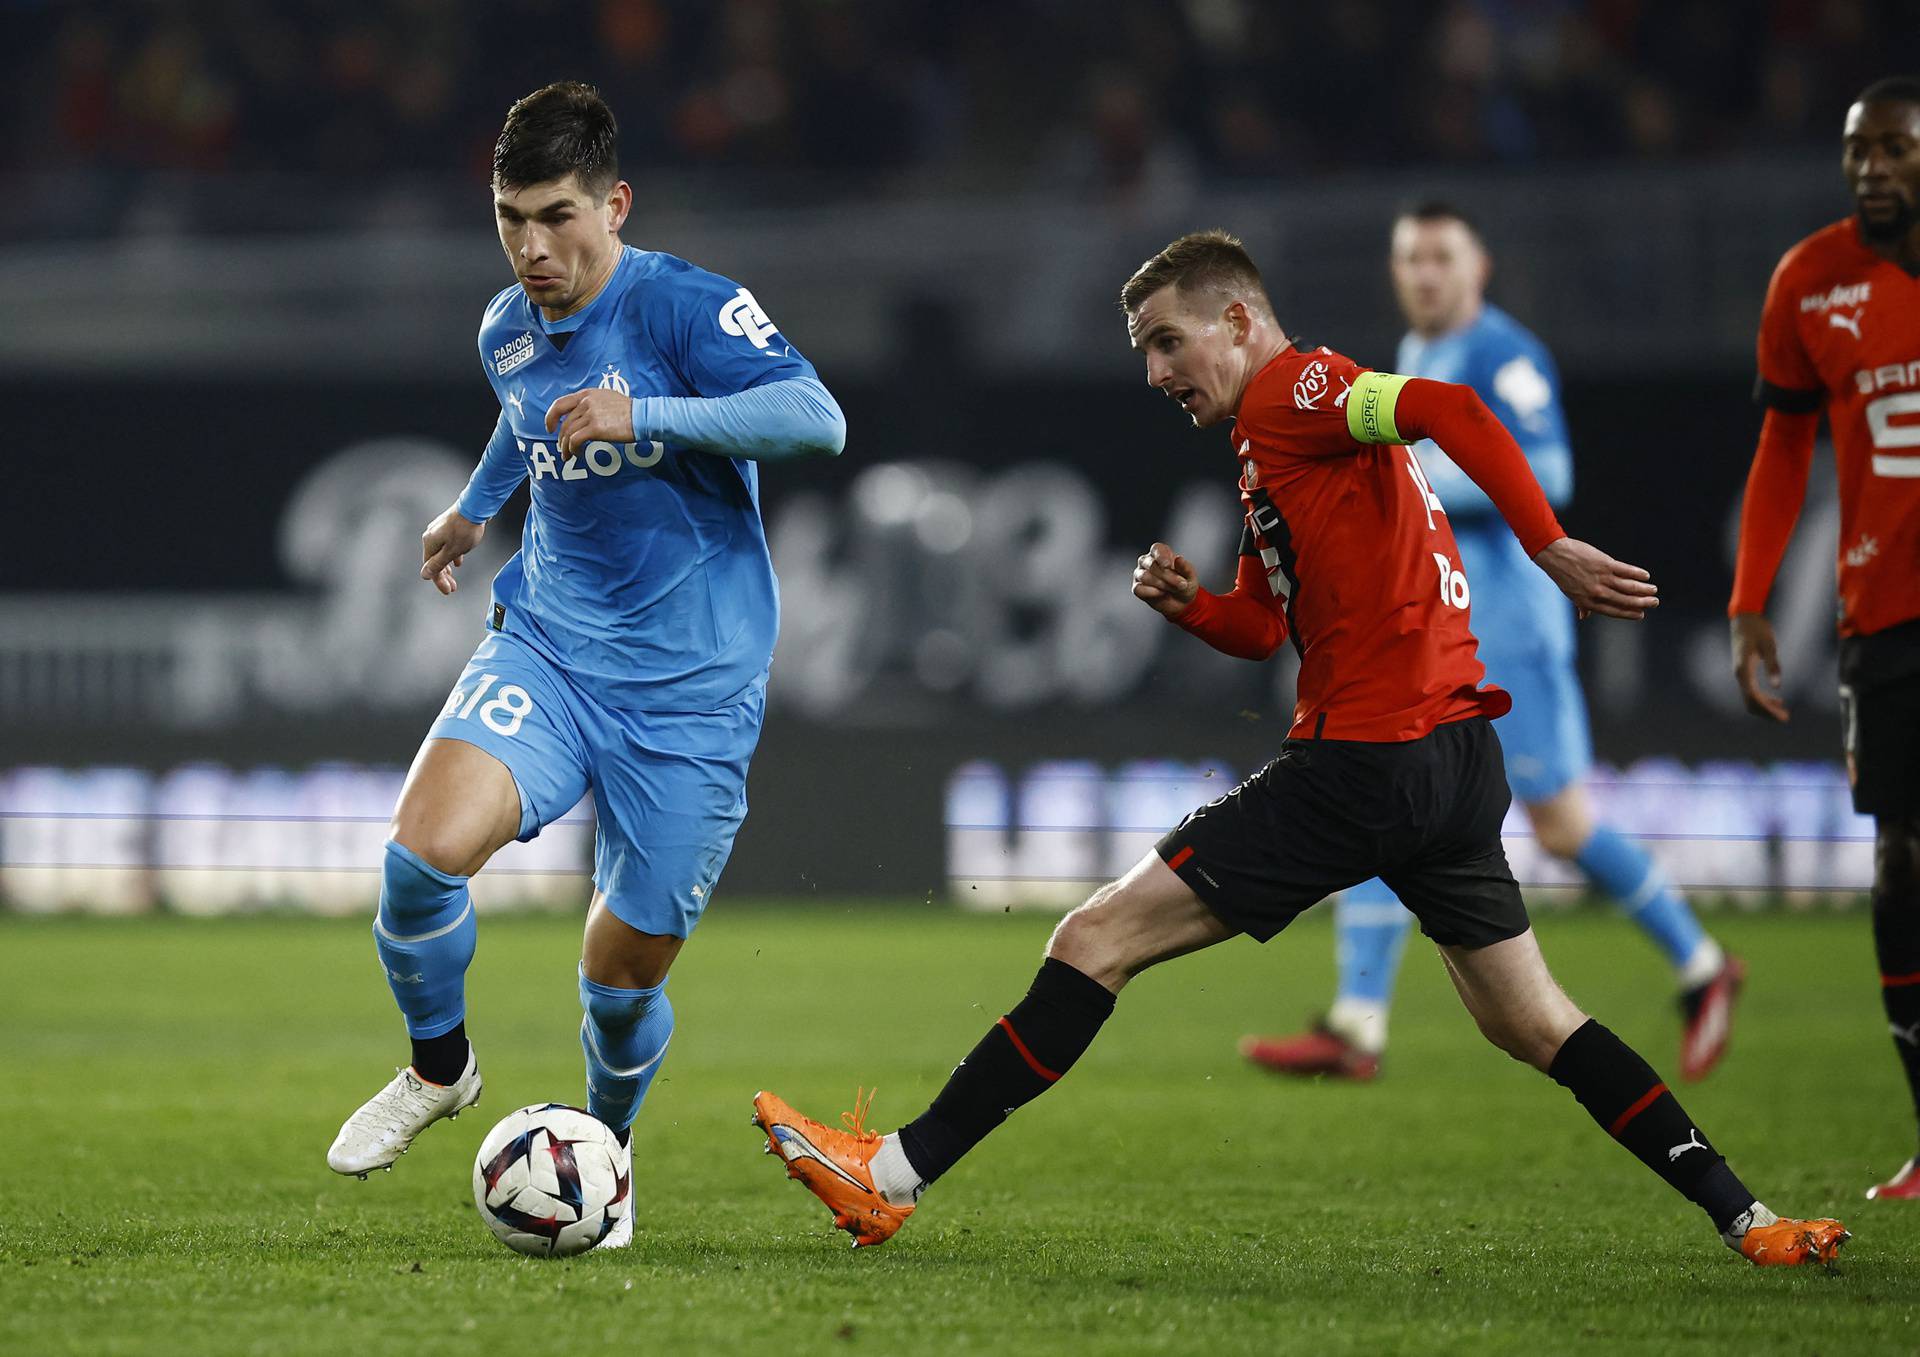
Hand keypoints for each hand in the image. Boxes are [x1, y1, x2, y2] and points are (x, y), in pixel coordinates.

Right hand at [421, 504, 485, 595]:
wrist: (475, 507)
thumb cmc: (464, 530)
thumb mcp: (451, 551)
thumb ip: (438, 564)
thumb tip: (424, 575)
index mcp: (429, 543)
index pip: (431, 567)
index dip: (439, 581)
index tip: (448, 591)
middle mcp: (431, 536)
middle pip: (435, 561)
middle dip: (444, 576)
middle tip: (453, 587)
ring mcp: (440, 530)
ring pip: (441, 553)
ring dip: (448, 566)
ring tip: (454, 576)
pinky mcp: (449, 526)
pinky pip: (448, 545)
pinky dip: (452, 554)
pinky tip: (458, 560)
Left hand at [545, 388, 634, 454]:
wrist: (642, 416)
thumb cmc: (629, 410)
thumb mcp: (607, 398)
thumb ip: (592, 402)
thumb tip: (581, 415)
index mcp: (587, 394)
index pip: (560, 403)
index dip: (551, 417)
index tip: (550, 427)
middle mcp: (586, 402)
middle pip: (564, 423)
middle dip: (561, 438)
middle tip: (562, 448)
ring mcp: (590, 414)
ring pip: (568, 433)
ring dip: (566, 447)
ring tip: (568, 456)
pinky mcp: (595, 428)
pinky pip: (575, 440)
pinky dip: (573, 450)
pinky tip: (578, 454)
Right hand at [1132, 541, 1198, 616]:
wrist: (1181, 603)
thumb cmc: (1185, 585)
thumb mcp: (1191, 577)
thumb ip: (1186, 568)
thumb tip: (1178, 558)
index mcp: (1161, 553)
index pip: (1157, 549)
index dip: (1161, 556)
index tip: (1168, 565)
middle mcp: (1148, 561)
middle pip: (1151, 564)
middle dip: (1167, 576)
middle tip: (1182, 584)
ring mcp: (1140, 574)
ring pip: (1145, 576)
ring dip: (1161, 584)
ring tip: (1173, 590)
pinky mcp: (1137, 588)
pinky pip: (1138, 589)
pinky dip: (1150, 592)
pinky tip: (1161, 593)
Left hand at [1531, 537, 1657, 620]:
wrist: (1555, 555)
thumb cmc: (1563, 575)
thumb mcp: (1570, 594)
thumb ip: (1581, 605)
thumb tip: (1584, 617)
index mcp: (1589, 602)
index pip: (1614, 611)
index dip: (1629, 613)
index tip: (1641, 614)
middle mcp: (1597, 593)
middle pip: (1625, 601)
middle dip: (1642, 603)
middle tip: (1654, 602)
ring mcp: (1602, 578)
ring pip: (1629, 587)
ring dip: (1644, 589)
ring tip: (1653, 590)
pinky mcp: (1605, 564)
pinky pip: (1626, 571)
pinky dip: (1638, 574)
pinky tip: (1646, 575)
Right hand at [1730, 612, 1788, 721]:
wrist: (1744, 618)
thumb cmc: (1757, 629)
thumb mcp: (1768, 645)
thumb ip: (1773, 665)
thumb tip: (1778, 686)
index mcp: (1743, 670)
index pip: (1753, 698)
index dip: (1768, 710)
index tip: (1782, 717)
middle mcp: (1739, 675)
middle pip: (1750, 702)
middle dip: (1767, 712)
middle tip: (1785, 718)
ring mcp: (1740, 674)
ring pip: (1750, 698)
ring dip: (1765, 707)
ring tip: (1783, 712)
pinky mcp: (1744, 671)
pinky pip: (1751, 690)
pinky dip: (1763, 697)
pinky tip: (1777, 699)